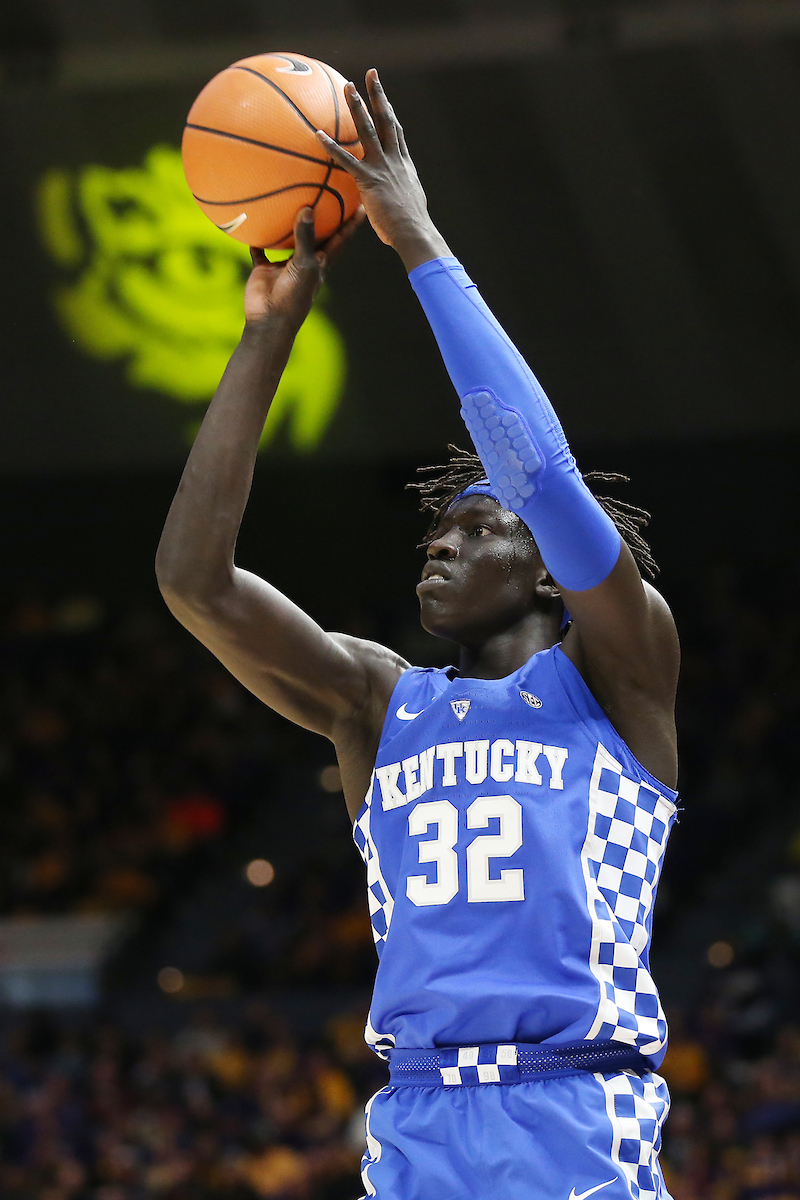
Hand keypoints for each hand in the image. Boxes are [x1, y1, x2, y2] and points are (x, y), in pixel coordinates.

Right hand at [244, 205, 364, 326]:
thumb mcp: (305, 264)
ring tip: (290, 201)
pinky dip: (257, 239)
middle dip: (323, 219)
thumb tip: (308, 209)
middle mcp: (304, 262)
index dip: (351, 224)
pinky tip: (252, 221)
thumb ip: (306, 238)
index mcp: (321, 263)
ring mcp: (284, 266)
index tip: (361, 205)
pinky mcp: (264, 269)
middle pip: (316, 236)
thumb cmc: (294, 295)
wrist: (270, 320)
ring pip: (288, 241)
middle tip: (328, 196)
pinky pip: (260, 250)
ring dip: (288, 226)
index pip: (340, 240)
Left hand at [316, 70, 450, 270]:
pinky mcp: (369, 180)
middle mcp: (394, 160)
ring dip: (358, 107)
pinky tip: (318, 134)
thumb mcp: (404, 205)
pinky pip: (346, 160)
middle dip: (378, 96)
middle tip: (370, 75)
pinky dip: (331, 146)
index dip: (390, 111)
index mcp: (404, 164)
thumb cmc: (409, 227)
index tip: (383, 96)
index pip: (396, 132)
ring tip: (348, 87)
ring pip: (369, 131)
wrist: (413, 232)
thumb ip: (394, 196)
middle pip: (386, 120)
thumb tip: (385, 200)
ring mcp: (382, 167)